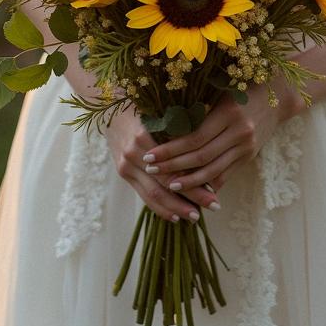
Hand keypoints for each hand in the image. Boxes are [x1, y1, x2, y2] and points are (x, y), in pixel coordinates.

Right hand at [105, 103, 220, 223]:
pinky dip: (160, 208)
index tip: (215, 190)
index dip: (194, 181)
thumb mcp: (160, 113)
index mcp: (143, 136)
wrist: (110, 110)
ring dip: (176, 208)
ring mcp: (125, 165)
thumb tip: (208, 152)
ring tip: (195, 217)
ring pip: (153, 195)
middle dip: (191, 198)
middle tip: (213, 206)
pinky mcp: (123, 173)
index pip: (173, 166)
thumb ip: (178, 131)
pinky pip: (143, 195)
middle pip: (165, 184)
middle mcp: (133, 153)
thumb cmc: (143, 107)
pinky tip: (175, 216)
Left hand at [138, 84, 294, 198]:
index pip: (194, 138)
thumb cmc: (242, 87)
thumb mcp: (221, 93)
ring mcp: (246, 147)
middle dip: (174, 166)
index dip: (170, 149)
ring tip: (169, 185)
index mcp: (229, 112)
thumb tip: (164, 127)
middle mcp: (240, 132)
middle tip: (151, 170)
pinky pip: (225, 175)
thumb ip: (199, 109)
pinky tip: (192, 190)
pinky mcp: (249, 157)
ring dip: (189, 181)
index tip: (150, 154)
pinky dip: (208, 184)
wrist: (280, 96)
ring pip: (213, 170)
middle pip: (201, 156)